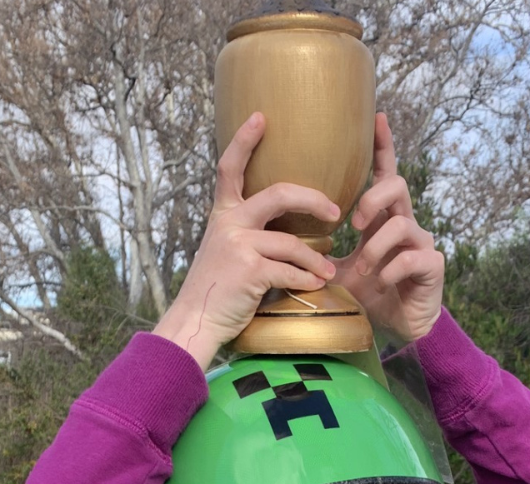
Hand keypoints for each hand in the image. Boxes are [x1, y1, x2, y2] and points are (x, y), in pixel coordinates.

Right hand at [152, 113, 340, 370]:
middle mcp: (229, 224)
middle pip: (278, 194)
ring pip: (291, 243)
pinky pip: (289, 270)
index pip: (229, 168)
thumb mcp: (222, 252)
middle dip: (312, 199)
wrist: (195, 321)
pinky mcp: (250, 270)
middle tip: (334, 211)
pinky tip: (315, 286)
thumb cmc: (214, 291)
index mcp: (222, 216)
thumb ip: (245, 234)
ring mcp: (238, 245)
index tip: (261, 117)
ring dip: (314, 259)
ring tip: (327, 270)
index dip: (244, 140)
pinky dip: (305, 280)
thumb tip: (280, 230)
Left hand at [330, 114, 443, 343]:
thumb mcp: (338, 271)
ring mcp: (421, 244)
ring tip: (364, 270)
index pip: (385, 175)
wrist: (399, 329)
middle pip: (398, 187)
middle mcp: (405, 225)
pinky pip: (411, 258)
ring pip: (402, 225)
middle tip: (354, 224)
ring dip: (376, 247)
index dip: (383, 147)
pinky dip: (390, 271)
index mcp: (383, 221)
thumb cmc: (370, 297)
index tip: (377, 117)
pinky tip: (381, 284)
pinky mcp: (431, 266)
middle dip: (373, 199)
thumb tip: (280, 239)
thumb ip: (321, 252)